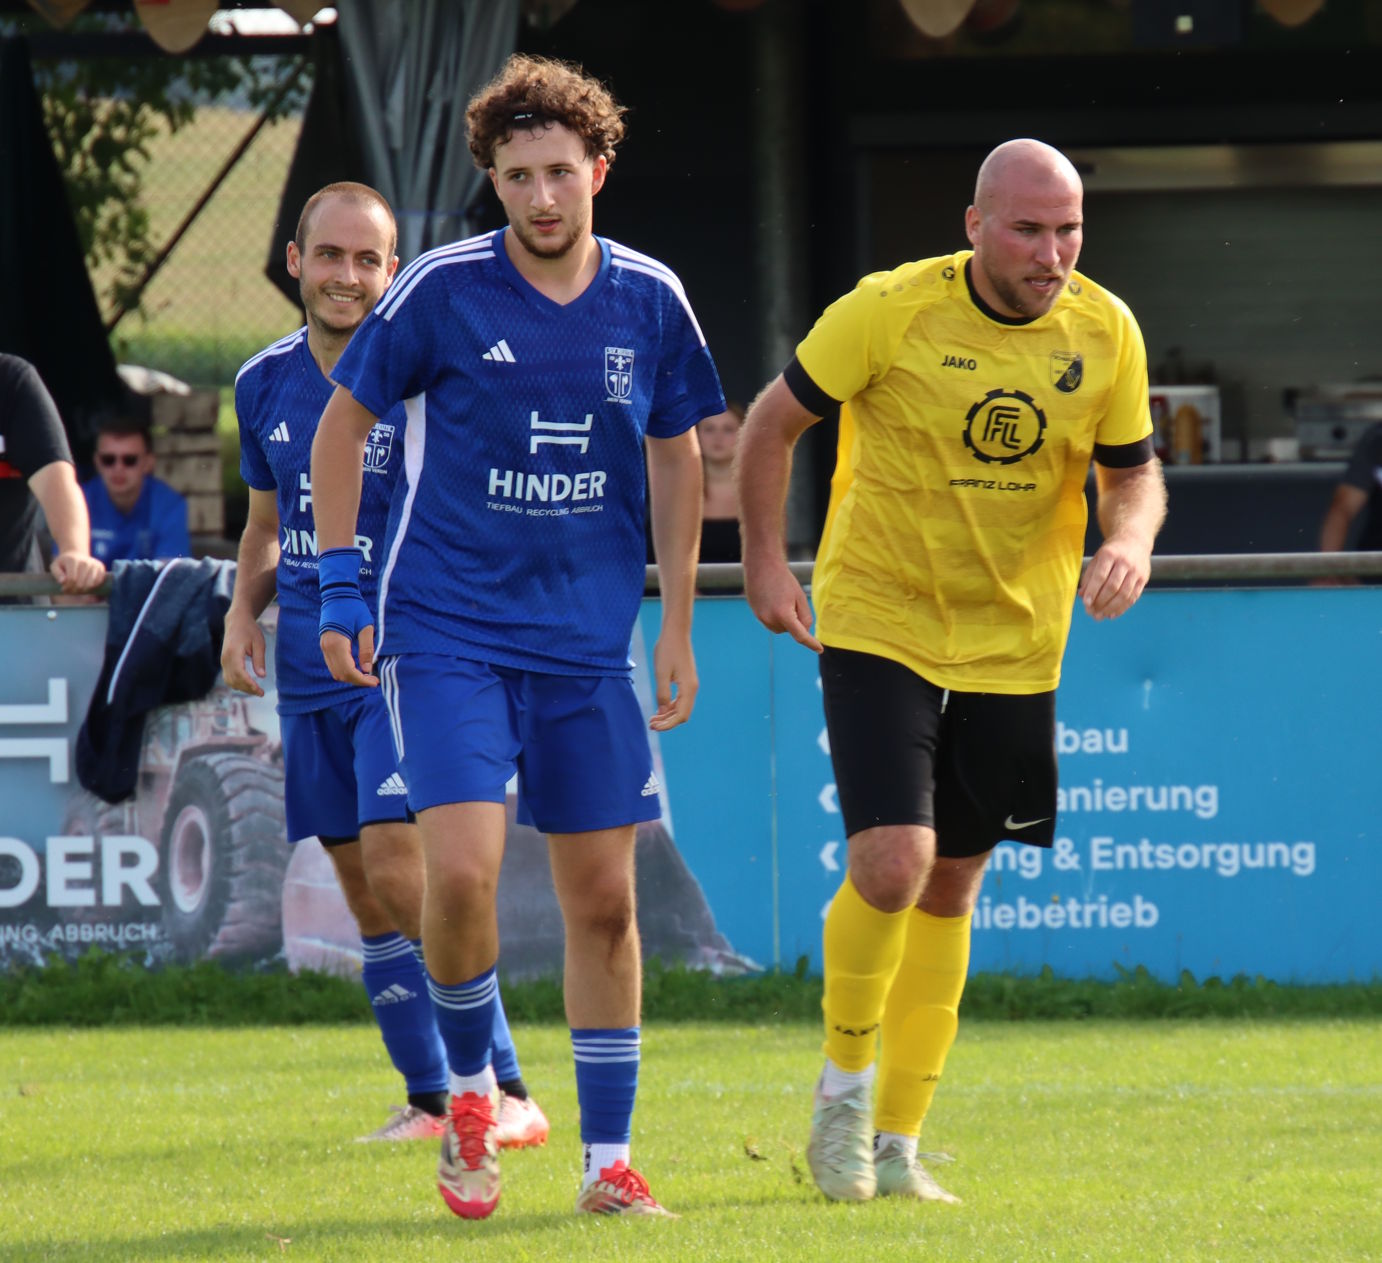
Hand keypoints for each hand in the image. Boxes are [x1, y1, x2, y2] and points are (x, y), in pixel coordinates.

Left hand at [49, 550, 104, 594]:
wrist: (76, 554)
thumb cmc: (64, 562)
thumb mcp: (55, 566)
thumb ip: (57, 573)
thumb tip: (62, 581)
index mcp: (73, 560)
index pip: (72, 579)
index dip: (67, 587)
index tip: (63, 589)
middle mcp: (85, 562)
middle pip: (81, 583)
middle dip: (75, 590)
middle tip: (70, 591)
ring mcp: (94, 564)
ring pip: (90, 584)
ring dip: (83, 590)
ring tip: (77, 589)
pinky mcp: (101, 567)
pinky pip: (98, 582)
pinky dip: (92, 587)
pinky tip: (85, 586)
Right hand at [221, 609, 266, 696]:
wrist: (236, 621)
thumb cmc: (250, 630)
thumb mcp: (259, 643)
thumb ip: (259, 660)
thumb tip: (262, 676)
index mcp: (233, 652)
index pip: (240, 674)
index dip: (250, 684)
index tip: (260, 691)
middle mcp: (225, 658)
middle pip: (234, 680)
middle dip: (247, 689)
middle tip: (261, 693)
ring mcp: (223, 661)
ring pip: (230, 681)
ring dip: (242, 688)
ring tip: (256, 691)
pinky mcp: (224, 662)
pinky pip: (228, 677)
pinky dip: (237, 684)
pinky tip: (248, 685)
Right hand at [318, 547, 377, 687]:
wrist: (338, 594)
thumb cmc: (354, 608)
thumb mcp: (365, 628)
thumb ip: (367, 649)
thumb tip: (367, 669)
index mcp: (337, 643)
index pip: (348, 671)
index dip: (361, 680)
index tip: (375, 682)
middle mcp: (327, 647)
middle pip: (340, 674)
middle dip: (357, 681)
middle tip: (372, 680)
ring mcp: (324, 647)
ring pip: (335, 671)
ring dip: (350, 676)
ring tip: (366, 675)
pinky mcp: (324, 645)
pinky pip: (333, 664)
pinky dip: (345, 669)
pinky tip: (357, 666)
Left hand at [650, 630, 697, 730]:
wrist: (675, 632)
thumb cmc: (667, 650)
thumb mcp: (661, 673)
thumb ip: (662, 694)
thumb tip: (663, 712)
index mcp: (689, 688)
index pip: (681, 715)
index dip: (668, 724)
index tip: (654, 727)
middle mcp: (692, 688)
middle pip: (682, 714)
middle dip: (667, 722)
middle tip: (650, 724)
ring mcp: (690, 685)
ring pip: (681, 708)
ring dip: (668, 715)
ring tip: (653, 719)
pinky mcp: (685, 681)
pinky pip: (680, 700)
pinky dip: (670, 707)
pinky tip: (659, 708)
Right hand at [743, 555, 821, 651]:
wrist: (762, 566)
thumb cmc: (783, 579)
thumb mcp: (800, 597)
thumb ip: (805, 616)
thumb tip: (804, 630)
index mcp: (784, 614)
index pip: (800, 635)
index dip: (811, 643)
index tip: (819, 649)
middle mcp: (770, 620)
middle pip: (791, 630)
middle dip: (795, 620)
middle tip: (790, 600)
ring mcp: (761, 618)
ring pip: (781, 627)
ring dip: (785, 619)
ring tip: (780, 598)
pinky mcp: (756, 615)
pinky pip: (772, 622)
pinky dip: (776, 616)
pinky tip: (774, 599)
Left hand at [1078, 538, 1150, 620]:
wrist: (1134, 541)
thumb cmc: (1111, 552)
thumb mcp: (1097, 559)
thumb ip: (1089, 577)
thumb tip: (1082, 595)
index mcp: (1110, 554)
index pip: (1100, 576)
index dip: (1093, 591)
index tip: (1086, 603)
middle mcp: (1125, 562)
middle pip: (1113, 586)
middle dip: (1101, 602)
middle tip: (1091, 612)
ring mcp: (1136, 571)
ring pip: (1124, 594)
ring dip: (1111, 608)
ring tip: (1100, 616)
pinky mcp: (1144, 578)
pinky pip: (1133, 597)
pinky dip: (1122, 608)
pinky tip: (1112, 614)